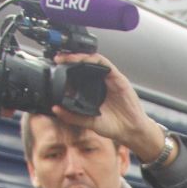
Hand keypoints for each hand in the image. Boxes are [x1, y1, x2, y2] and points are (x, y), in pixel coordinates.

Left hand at [49, 54, 163, 162]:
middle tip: (58, 58)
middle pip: (85, 63)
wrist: (131, 131)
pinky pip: (106, 64)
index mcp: (94, 90)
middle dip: (71, 58)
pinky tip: (85, 60)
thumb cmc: (114, 125)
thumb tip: (55, 109)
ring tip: (68, 57)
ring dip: (81, 56)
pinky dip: (95, 60)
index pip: (79, 73)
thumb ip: (72, 116)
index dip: (67, 68)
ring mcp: (110, 79)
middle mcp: (102, 82)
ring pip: (94, 60)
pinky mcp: (119, 79)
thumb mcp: (88, 122)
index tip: (56, 67)